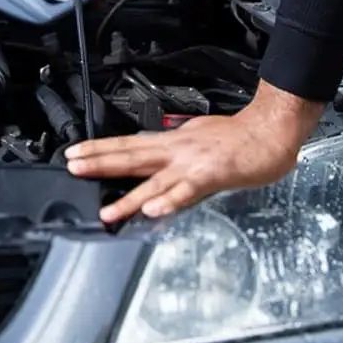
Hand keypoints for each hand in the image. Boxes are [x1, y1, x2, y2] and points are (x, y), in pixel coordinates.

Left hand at [64, 82, 323, 224]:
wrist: (270, 131)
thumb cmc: (239, 138)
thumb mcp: (198, 137)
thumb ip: (176, 153)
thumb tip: (157, 166)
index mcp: (173, 142)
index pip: (129, 145)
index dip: (101, 149)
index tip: (75, 153)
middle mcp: (177, 150)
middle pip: (132, 156)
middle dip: (100, 163)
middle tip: (72, 167)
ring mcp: (193, 163)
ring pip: (155, 181)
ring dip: (129, 197)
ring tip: (107, 211)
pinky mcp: (212, 175)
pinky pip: (187, 192)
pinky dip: (169, 201)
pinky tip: (152, 211)